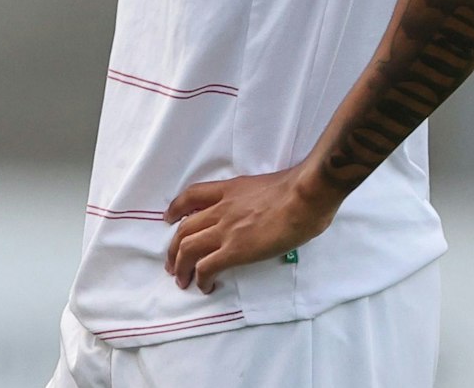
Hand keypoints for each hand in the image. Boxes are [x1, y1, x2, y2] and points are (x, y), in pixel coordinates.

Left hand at [163, 166, 335, 292]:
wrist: (304, 197)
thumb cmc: (297, 189)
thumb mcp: (263, 186)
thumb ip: (254, 198)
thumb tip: (261, 213)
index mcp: (228, 191)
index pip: (191, 196)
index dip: (176, 208)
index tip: (169, 219)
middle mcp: (220, 209)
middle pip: (184, 229)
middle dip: (173, 249)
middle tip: (172, 264)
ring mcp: (225, 230)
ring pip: (187, 248)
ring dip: (180, 267)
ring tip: (181, 280)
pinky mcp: (235, 250)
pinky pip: (207, 266)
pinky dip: (200, 278)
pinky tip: (204, 286)